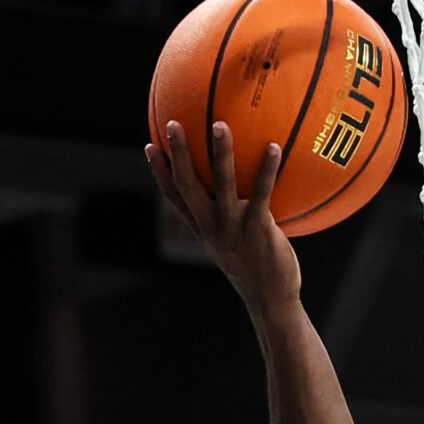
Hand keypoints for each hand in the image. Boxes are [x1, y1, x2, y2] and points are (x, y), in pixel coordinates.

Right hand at [147, 121, 301, 313]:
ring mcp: (233, 227)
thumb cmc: (255, 268)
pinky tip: (274, 147)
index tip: (150, 146)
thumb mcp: (232, 245)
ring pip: (222, 184)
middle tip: (174, 124)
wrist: (270, 299)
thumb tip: (238, 194)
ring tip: (220, 125)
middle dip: (179, 154)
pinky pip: (262, 193)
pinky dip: (267, 170)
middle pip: (188, 185)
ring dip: (220, 152)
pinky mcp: (257, 229)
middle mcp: (211, 226)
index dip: (160, 172)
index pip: (174, 197)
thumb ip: (228, 220)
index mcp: (202, 229)